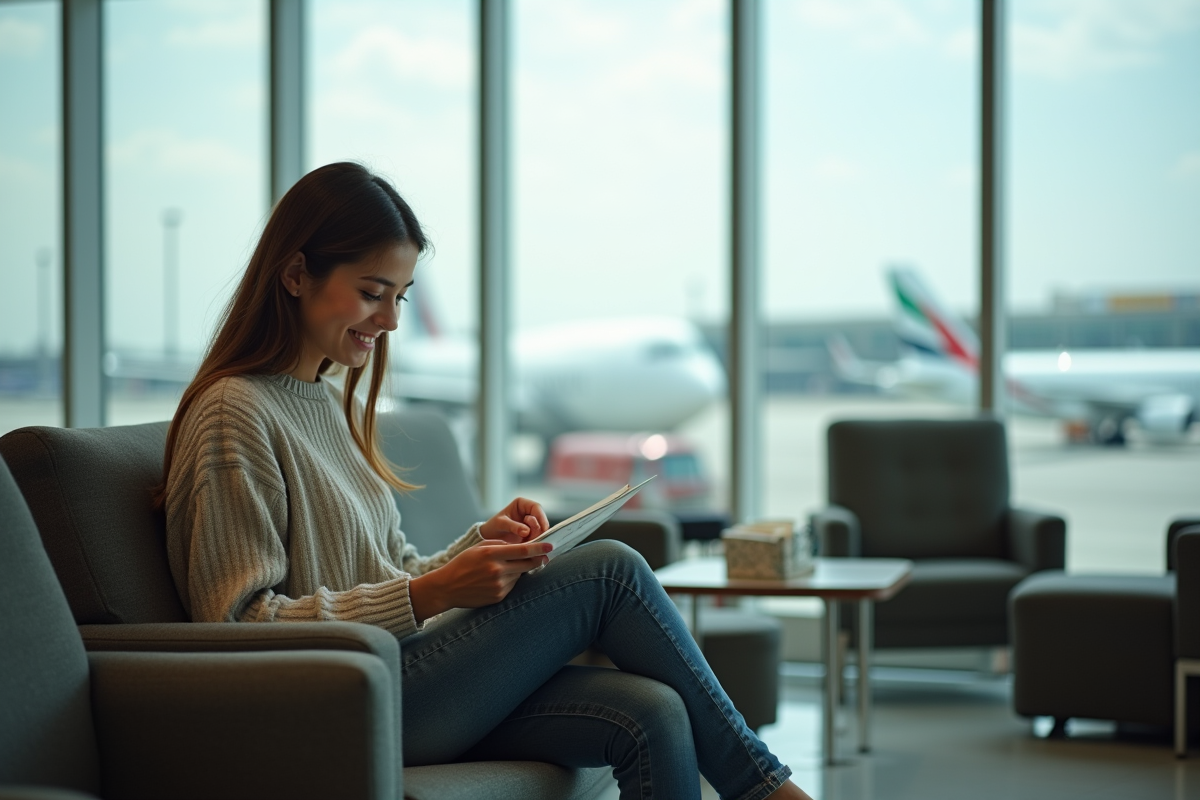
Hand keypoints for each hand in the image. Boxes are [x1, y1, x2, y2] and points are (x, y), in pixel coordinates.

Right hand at [409, 540, 552, 621]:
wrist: (446, 587)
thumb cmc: (464, 563)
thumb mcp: (480, 547)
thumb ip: (502, 545)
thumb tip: (524, 546)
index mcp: (492, 554)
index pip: (524, 550)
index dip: (540, 548)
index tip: (551, 545)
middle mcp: (497, 570)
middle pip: (528, 564)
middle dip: (538, 559)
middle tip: (545, 555)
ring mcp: (498, 585)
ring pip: (520, 574)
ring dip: (520, 569)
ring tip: (505, 567)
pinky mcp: (498, 596)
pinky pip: (512, 585)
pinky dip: (510, 580)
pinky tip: (497, 579)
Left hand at [480, 496, 550, 542]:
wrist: (488, 538)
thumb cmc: (492, 527)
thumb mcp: (500, 524)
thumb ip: (513, 526)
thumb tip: (527, 531)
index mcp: (521, 504)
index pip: (536, 507)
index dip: (541, 517)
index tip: (542, 528)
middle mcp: (528, 512)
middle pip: (541, 520)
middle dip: (538, 530)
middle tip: (531, 539)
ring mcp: (530, 524)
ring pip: (540, 530)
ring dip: (536, 538)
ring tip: (524, 542)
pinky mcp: (531, 535)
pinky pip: (537, 538)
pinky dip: (534, 543)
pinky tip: (527, 546)